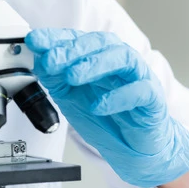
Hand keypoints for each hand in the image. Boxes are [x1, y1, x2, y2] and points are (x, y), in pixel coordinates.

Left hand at [24, 29, 188, 187]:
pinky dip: (118, 97)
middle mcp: (119, 63)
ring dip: (94, 64)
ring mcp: (138, 78)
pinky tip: (98, 105)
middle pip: (100, 43)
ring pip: (123, 58)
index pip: (77, 40)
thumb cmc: (106, 118)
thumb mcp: (71, 98)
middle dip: (71, 50)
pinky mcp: (153, 99)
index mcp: (97, 58)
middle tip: (50, 61)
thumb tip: (39, 62)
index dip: (55, 38)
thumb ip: (56, 80)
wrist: (134, 149)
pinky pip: (140, 91)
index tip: (35, 41)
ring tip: (72, 77)